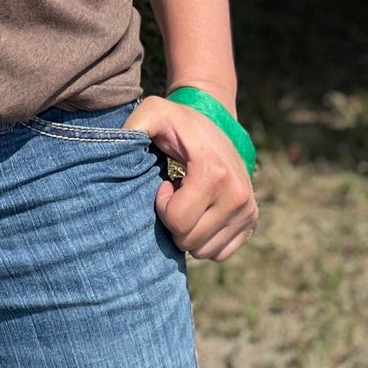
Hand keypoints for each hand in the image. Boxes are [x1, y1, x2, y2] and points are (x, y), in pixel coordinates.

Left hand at [123, 95, 257, 262]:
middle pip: (189, 241)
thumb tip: (114, 156)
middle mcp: (237, 194)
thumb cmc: (178, 122)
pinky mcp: (252, 219)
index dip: (162, 206)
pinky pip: (220, 253)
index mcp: (214, 173)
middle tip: (177, 193)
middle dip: (174, 221)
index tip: (166, 184)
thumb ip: (133, 128)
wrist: (214, 117)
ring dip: (189, 231)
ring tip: (190, 200)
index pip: (177, 221)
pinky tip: (202, 211)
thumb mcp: (152, 114)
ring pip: (204, 251)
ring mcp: (247, 209)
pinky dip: (206, 238)